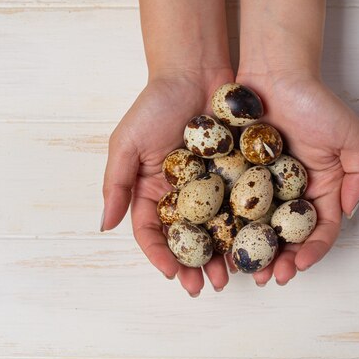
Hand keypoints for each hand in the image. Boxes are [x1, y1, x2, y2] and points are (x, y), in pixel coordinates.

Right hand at [102, 70, 234, 295]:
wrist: (195, 71)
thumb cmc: (154, 105)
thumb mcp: (126, 143)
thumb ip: (115, 184)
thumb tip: (104, 226)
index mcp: (152, 191)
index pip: (152, 233)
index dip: (160, 256)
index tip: (173, 274)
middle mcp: (181, 195)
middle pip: (187, 240)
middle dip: (195, 266)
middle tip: (206, 287)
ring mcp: (211, 187)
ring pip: (217, 231)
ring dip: (222, 256)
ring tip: (231, 277)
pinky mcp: (237, 175)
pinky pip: (241, 207)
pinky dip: (246, 228)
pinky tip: (254, 246)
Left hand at [236, 72, 358, 285]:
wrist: (273, 72)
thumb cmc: (314, 101)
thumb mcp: (351, 135)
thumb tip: (348, 212)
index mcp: (319, 188)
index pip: (319, 229)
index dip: (312, 251)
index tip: (298, 266)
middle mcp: (289, 192)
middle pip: (285, 236)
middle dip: (278, 260)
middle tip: (266, 278)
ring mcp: (260, 186)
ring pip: (255, 228)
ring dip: (250, 252)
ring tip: (240, 271)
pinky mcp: (233, 175)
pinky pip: (228, 205)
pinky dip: (226, 226)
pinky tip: (218, 242)